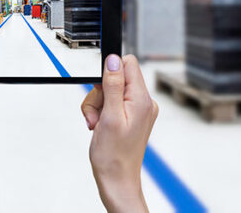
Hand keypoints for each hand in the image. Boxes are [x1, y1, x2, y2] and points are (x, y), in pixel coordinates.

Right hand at [81, 54, 158, 212]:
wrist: (116, 179)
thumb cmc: (113, 155)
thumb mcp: (109, 116)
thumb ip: (112, 85)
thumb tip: (113, 59)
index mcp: (141, 99)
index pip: (128, 64)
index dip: (109, 72)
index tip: (101, 89)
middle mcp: (144, 102)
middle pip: (115, 78)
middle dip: (99, 94)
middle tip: (96, 114)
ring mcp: (138, 110)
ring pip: (110, 91)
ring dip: (97, 105)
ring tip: (97, 123)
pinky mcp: (130, 116)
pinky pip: (112, 103)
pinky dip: (101, 112)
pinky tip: (100, 125)